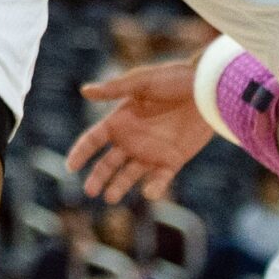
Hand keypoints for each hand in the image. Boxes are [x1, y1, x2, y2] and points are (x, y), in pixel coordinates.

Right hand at [65, 57, 212, 202]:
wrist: (207, 91)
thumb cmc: (173, 80)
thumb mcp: (141, 82)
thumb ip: (114, 89)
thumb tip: (85, 91)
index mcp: (120, 120)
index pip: (94, 139)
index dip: (81, 152)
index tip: (70, 166)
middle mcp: (132, 138)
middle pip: (108, 162)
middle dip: (98, 177)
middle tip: (89, 191)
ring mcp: (152, 151)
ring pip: (130, 174)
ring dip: (119, 186)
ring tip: (109, 198)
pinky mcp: (173, 160)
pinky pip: (160, 178)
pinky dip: (154, 187)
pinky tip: (148, 192)